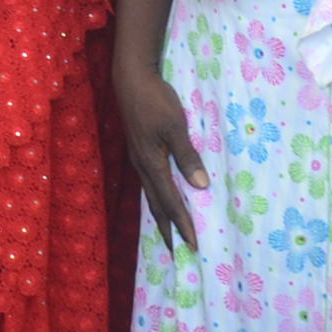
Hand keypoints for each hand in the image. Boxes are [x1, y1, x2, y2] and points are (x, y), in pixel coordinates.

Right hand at [115, 57, 205, 250]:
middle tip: (178, 252)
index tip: (194, 245)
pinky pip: (150, 184)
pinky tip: (163, 198)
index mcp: (151, 164)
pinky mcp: (140, 151)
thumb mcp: (175, 127)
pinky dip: (158, 199)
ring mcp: (139, 160)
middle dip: (168, 230)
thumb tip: (200, 187)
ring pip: (152, 196)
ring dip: (162, 217)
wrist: (131, 79)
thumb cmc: (155, 101)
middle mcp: (143, 167)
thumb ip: (187, 156)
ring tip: (170, 233)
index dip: (184, 224)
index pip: (171, 202)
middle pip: (157, 206)